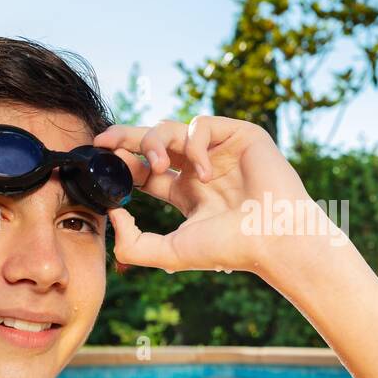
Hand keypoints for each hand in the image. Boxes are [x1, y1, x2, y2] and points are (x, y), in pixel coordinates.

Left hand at [93, 116, 335, 276]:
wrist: (274, 238)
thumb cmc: (230, 248)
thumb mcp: (171, 252)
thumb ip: (134, 243)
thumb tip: (112, 215)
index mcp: (186, 194)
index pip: (145, 170)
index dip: (123, 164)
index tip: (102, 163)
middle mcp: (200, 169)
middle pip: (153, 142)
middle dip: (125, 137)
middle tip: (104, 141)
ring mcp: (220, 150)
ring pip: (172, 129)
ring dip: (156, 143)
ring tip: (159, 166)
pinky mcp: (239, 134)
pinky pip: (201, 125)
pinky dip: (194, 145)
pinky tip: (204, 172)